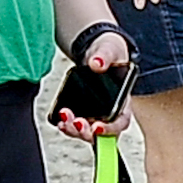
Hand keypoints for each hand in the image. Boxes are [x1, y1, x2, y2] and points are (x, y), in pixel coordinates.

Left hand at [51, 26, 128, 143]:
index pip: (121, 122)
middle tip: (77, 123)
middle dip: (87, 132)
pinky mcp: (81, 112)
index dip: (110, 129)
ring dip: (74, 130)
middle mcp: (110, 113)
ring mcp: (95, 114)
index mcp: (123, 102)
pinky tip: (59, 119)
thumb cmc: (109, 54)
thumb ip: (105, 56)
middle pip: (101, 132)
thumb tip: (96, 63)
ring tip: (64, 120)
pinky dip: (66, 124)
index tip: (97, 127)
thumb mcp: (110, 50)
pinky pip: (75, 124)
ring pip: (86, 131)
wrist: (96, 53)